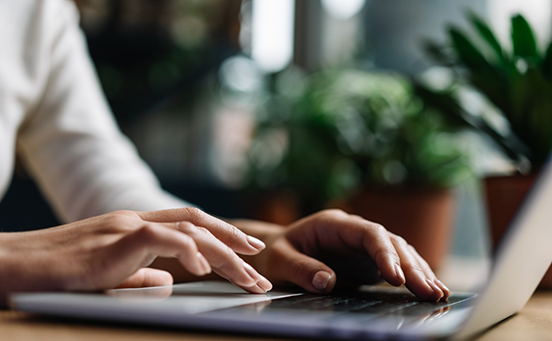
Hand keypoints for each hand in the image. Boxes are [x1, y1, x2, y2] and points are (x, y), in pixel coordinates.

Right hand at [0, 208, 271, 303]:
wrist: (13, 267)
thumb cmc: (56, 274)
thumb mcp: (108, 275)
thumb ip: (140, 275)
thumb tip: (168, 282)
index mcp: (137, 227)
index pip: (190, 224)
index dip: (223, 235)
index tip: (248, 252)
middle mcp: (137, 220)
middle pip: (199, 225)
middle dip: (234, 244)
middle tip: (261, 265)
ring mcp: (126, 226)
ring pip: (190, 230)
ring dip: (224, 254)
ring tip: (248, 276)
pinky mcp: (114, 238)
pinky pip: (161, 238)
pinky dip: (187, 251)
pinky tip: (204, 269)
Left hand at [239, 209, 449, 301]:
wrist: (275, 252)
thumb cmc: (275, 253)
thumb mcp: (279, 260)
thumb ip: (300, 268)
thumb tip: (326, 282)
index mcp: (334, 224)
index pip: (368, 233)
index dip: (385, 253)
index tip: (396, 276)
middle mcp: (353, 231)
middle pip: (390, 242)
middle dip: (411, 266)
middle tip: (429, 291)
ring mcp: (363, 246)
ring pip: (399, 252)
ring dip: (419, 271)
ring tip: (437, 293)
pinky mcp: (367, 261)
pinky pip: (395, 266)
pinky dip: (413, 276)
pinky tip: (430, 289)